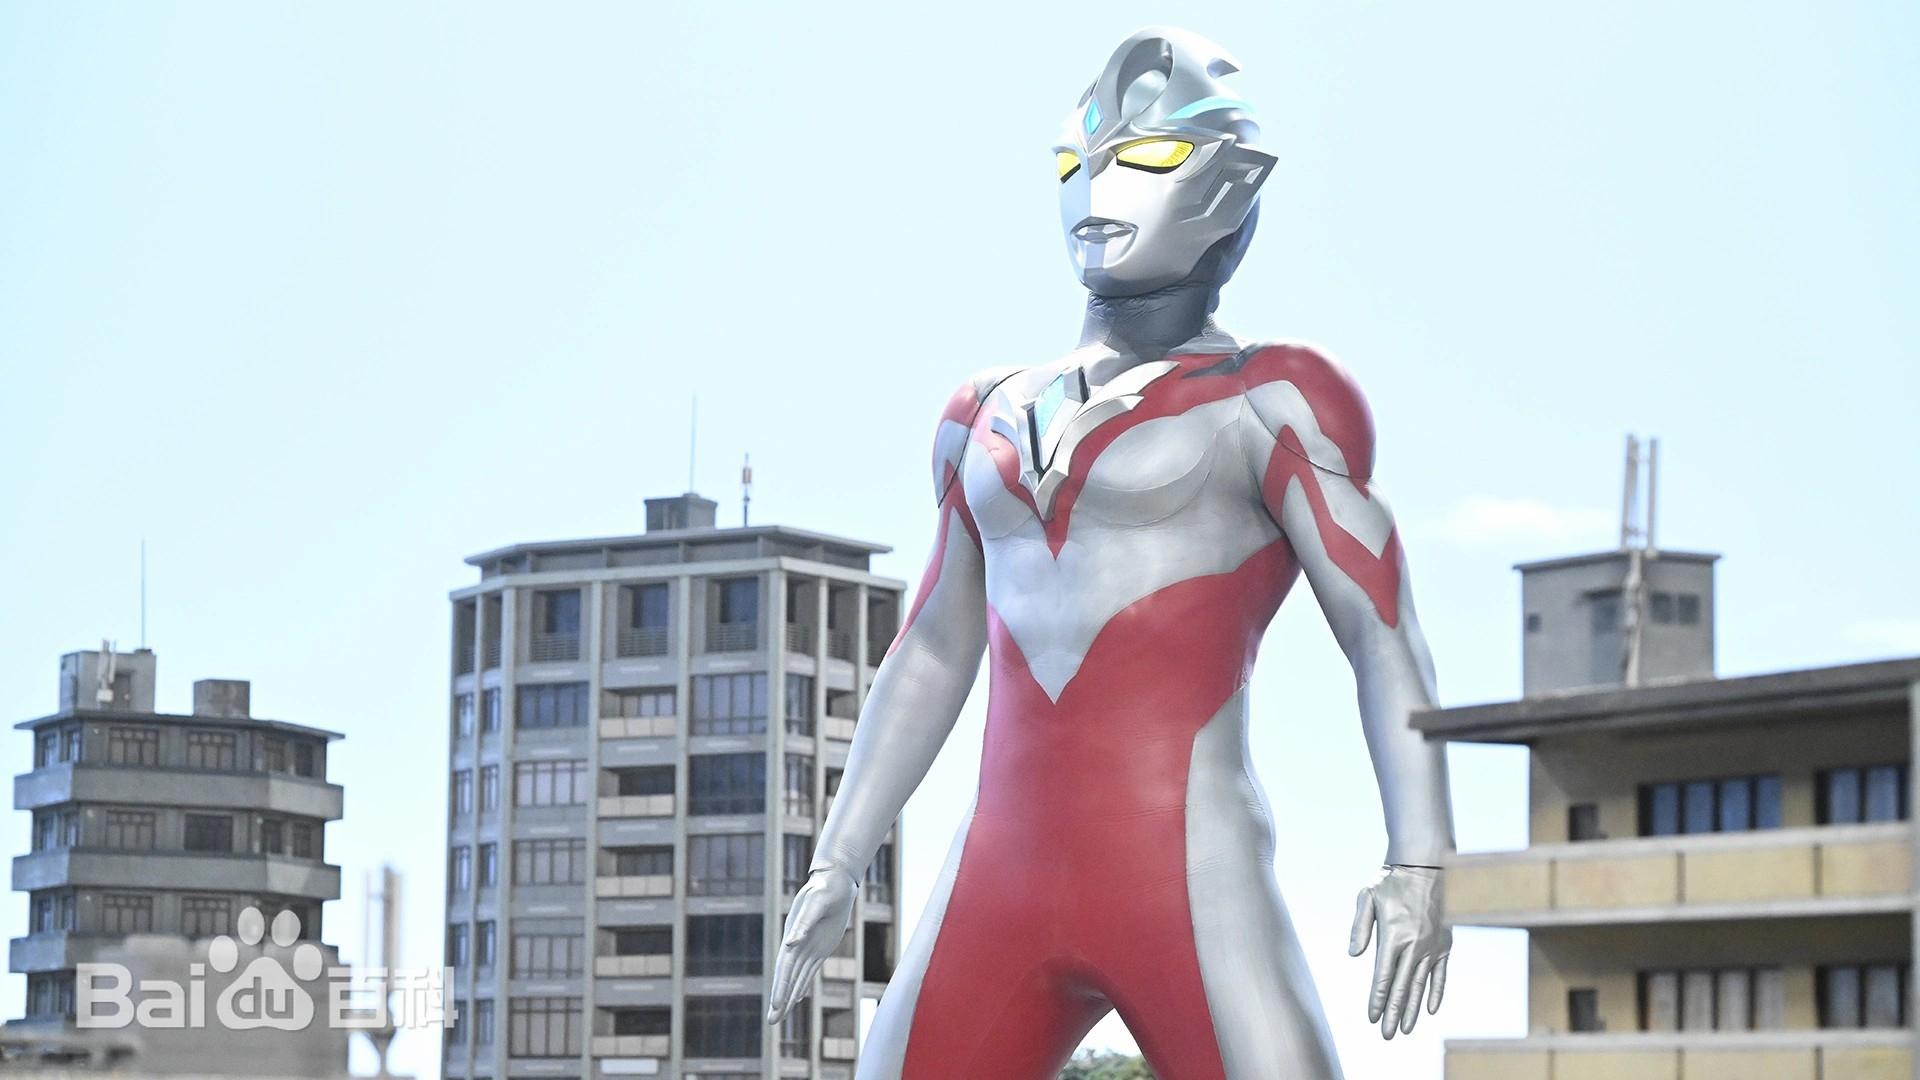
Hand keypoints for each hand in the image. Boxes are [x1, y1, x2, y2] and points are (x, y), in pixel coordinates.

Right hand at [766, 867, 857, 1024]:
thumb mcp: (817, 902)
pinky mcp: (820, 949)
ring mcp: (808, 948)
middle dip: (780, 1000)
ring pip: (797, 979)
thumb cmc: (826, 888)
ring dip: (789, 998)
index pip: (784, 967)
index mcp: (793, 936)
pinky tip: (796, 1000)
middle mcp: (797, 946)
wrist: (836, 881)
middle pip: (787, 978)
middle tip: (772, 1022)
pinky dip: (802, 987)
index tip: (777, 1006)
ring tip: (780, 1017)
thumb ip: (805, 923)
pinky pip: (809, 972)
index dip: (780, 987)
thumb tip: (791, 944)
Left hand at [1347, 865, 1450, 1038]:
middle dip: (1392, 1013)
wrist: (1426, 865)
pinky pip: (1441, 975)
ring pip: (1420, 986)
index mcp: (1393, 936)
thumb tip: (1354, 955)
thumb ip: (1359, 927)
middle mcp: (1415, 946)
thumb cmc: (1391, 880)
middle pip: (1401, 988)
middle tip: (1386, 1035)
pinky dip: (1436, 993)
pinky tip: (1431, 1010)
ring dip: (1412, 1009)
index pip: (1382, 977)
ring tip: (1404, 1029)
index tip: (1371, 1018)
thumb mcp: (1367, 896)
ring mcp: (1432, 947)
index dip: (1376, 999)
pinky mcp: (1445, 945)